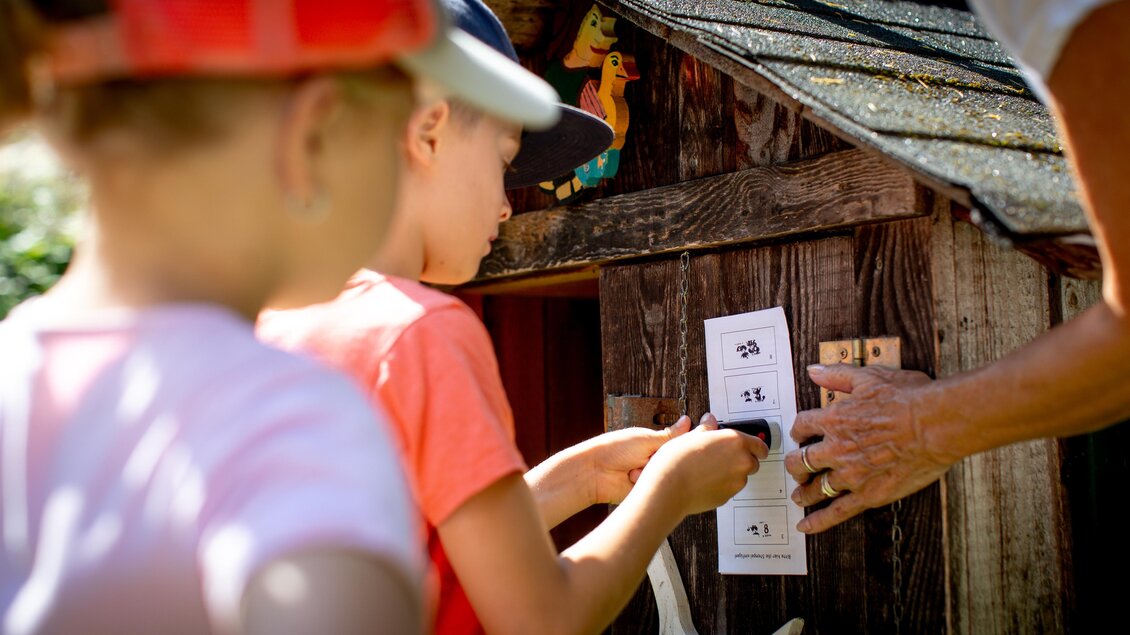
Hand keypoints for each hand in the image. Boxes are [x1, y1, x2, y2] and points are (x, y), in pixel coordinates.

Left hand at [586, 415, 690, 504]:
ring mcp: (650, 475)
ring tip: (634, 469)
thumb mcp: (645, 439)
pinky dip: (646, 483)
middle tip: (647, 457)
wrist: (594, 472)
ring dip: (652, 471)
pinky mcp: (646, 490)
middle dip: (663, 459)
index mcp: (655, 443)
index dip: (686, 441)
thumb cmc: (614, 449)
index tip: (688, 439)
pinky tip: (632, 479)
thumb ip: (670, 436)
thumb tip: (687, 420)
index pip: (680, 442)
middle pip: (676, 460)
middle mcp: (655, 459)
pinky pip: (657, 488)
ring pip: (667, 474)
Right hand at [639, 413, 769, 516]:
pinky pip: (729, 489)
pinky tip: (704, 480)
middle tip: (722, 457)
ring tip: (708, 469)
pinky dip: (721, 485)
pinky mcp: (727, 497)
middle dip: (741, 460)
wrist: (668, 487)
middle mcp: (741, 462)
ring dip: (731, 473)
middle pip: (752, 462)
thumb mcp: (691, 436)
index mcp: (735, 441)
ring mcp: (736, 482)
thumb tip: (709, 422)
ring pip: (740, 477)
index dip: (756, 447)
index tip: (752, 447)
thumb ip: (706, 429)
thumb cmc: (677, 461)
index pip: (760, 445)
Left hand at [784, 364, 953, 533]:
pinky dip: (818, 522)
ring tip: (799, 496)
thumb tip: (815, 370)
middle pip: (800, 461)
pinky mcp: (868, 495)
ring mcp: (850, 474)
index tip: (800, 435)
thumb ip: (838, 375)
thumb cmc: (908, 399)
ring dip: (803, 493)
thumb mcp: (870, 378)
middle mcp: (836, 449)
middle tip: (796, 468)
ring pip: (814, 489)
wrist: (934, 425)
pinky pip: (836, 512)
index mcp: (834, 419)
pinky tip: (806, 526)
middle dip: (795, 465)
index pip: (802, 426)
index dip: (798, 431)